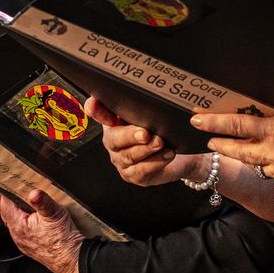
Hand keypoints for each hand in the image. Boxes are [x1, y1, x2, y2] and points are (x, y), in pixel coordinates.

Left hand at [0, 185, 82, 272]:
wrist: (72, 260)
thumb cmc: (64, 241)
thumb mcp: (55, 215)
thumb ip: (43, 202)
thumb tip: (34, 193)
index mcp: (18, 225)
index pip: (0, 202)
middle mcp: (17, 233)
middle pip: (4, 209)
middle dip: (1, 195)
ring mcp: (23, 239)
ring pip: (13, 217)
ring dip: (12, 205)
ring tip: (14, 193)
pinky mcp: (31, 242)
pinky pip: (21, 225)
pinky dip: (21, 215)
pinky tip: (30, 212)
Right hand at [87, 96, 205, 187]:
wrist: (179, 153)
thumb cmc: (164, 130)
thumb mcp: (157, 113)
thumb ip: (150, 104)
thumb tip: (156, 97)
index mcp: (115, 120)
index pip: (99, 112)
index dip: (95, 109)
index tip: (94, 105)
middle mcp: (114, 140)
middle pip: (114, 138)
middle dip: (130, 135)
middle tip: (145, 133)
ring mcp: (121, 159)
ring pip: (128, 156)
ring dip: (146, 149)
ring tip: (160, 142)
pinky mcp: (133, 175)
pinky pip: (141, 171)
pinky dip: (155, 162)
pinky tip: (167, 154)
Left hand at [191, 96, 273, 187]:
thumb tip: (263, 102)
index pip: (236, 126)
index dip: (213, 123)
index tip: (198, 119)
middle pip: (237, 151)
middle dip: (220, 145)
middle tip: (209, 139)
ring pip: (255, 164)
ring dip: (243, 156)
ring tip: (234, 148)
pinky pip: (272, 173)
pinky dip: (267, 165)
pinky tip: (269, 157)